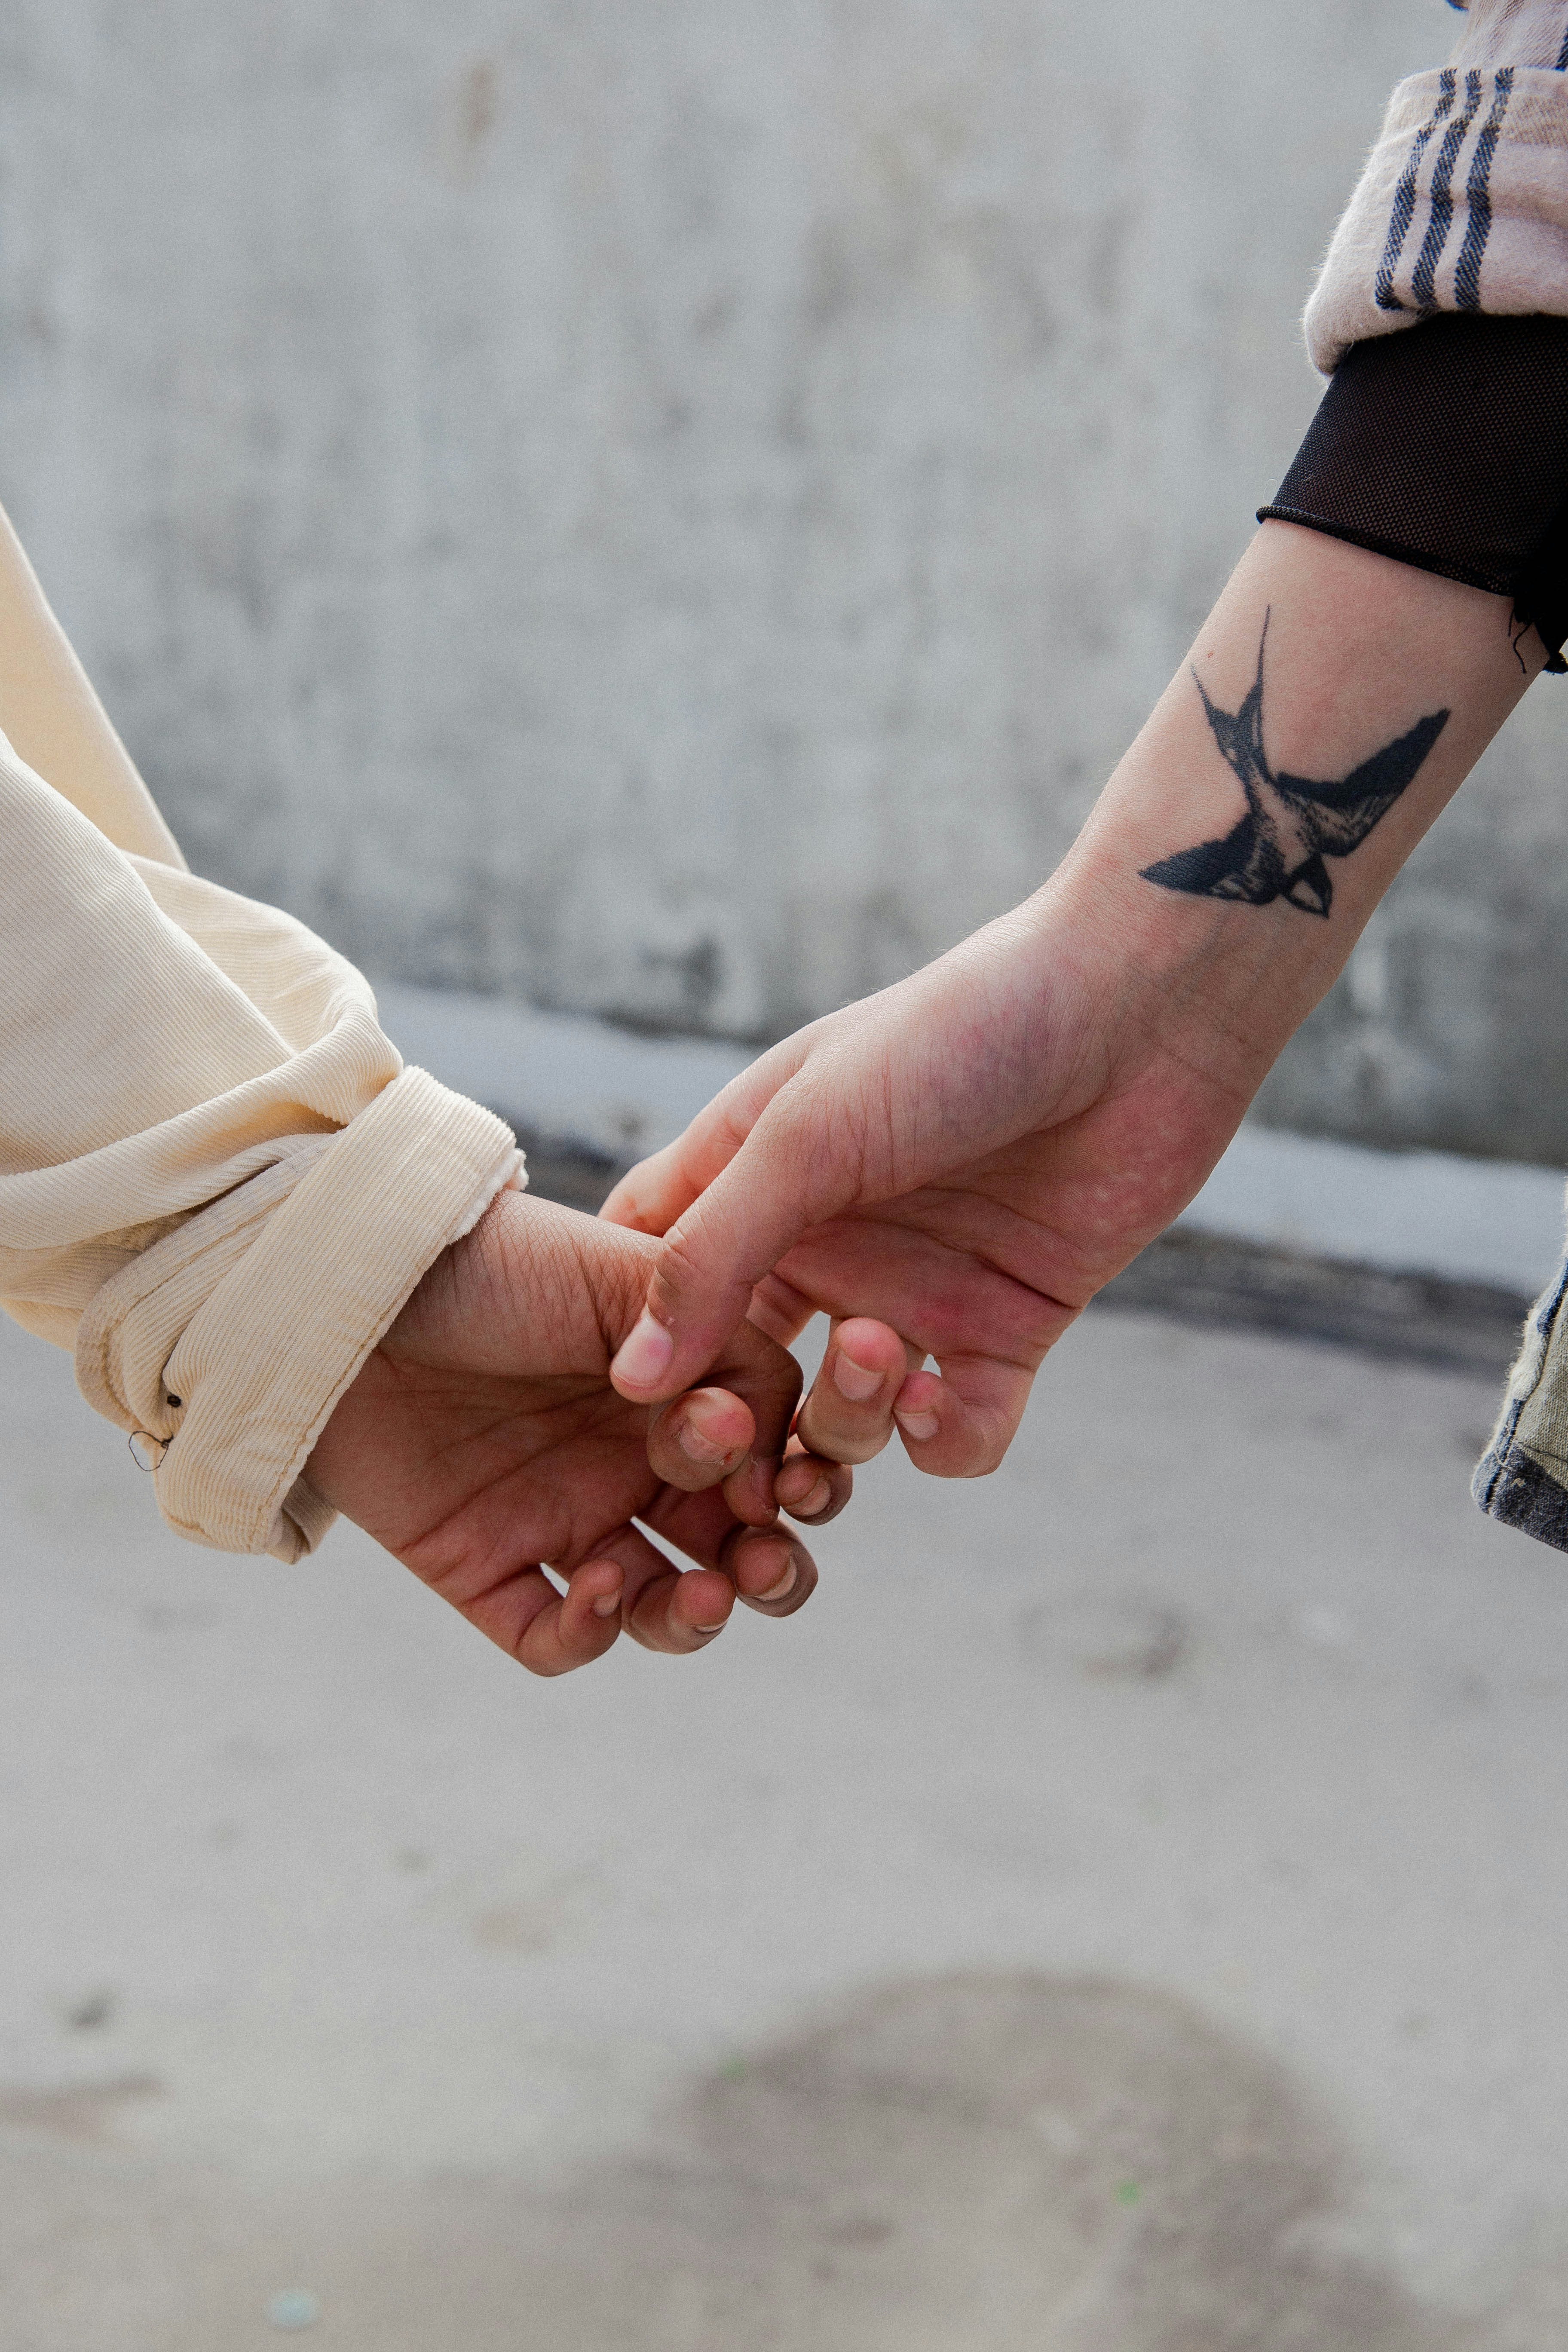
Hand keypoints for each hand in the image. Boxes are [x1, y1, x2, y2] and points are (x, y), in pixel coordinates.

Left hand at [305, 1188, 849, 1674]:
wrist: (352, 1282)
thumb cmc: (491, 1260)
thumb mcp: (622, 1276)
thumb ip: (714, 1341)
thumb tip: (755, 1435)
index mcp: (676, 1388)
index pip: (770, 1457)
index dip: (793, 1479)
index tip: (777, 1474)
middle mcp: (628, 1460)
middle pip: (735, 1547)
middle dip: (770, 1567)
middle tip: (760, 1559)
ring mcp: (558, 1517)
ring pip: (659, 1606)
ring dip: (697, 1616)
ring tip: (702, 1593)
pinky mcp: (483, 1567)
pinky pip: (553, 1639)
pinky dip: (589, 1632)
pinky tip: (593, 1584)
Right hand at [602, 899, 1239, 1476]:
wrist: (1135, 1011)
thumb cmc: (955, 1035)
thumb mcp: (805, 1135)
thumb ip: (711, 1255)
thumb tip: (631, 1378)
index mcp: (752, 1180)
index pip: (649, 1277)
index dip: (628, 1342)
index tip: (623, 1395)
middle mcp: (827, 1246)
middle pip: (743, 1379)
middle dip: (739, 1426)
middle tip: (746, 1442)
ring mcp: (916, 1290)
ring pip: (845, 1420)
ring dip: (846, 1423)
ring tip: (880, 1360)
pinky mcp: (1007, 1325)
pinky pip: (956, 1430)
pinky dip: (937, 1438)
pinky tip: (934, 1394)